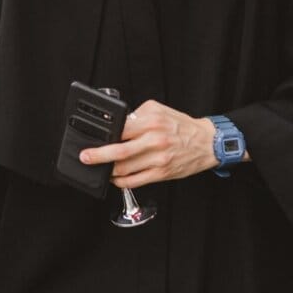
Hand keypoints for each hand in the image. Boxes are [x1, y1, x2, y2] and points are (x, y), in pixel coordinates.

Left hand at [80, 100, 217, 187]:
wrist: (207, 142)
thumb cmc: (180, 126)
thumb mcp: (158, 110)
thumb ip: (137, 115)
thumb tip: (117, 124)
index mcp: (151, 123)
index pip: (120, 129)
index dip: (104, 135)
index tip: (92, 138)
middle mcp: (154, 141)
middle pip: (119, 152)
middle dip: (98, 156)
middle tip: (86, 157)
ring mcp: (158, 159)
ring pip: (125, 169)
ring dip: (108, 171)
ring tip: (100, 168)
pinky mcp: (162, 173)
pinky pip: (136, 181)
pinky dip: (121, 182)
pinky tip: (115, 178)